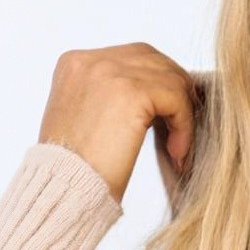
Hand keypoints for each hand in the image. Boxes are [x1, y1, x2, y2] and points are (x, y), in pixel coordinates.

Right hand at [37, 42, 203, 204]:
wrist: (64, 191)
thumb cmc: (74, 170)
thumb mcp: (83, 120)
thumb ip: (108, 99)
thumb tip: (147, 99)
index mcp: (75, 63)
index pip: (131, 58)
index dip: (156, 85)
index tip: (166, 119)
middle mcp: (90, 60)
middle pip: (153, 59)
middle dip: (174, 91)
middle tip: (183, 128)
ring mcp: (110, 71)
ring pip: (170, 78)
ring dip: (182, 113)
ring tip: (179, 148)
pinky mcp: (132, 92)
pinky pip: (176, 99)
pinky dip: (184, 126)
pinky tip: (177, 153)